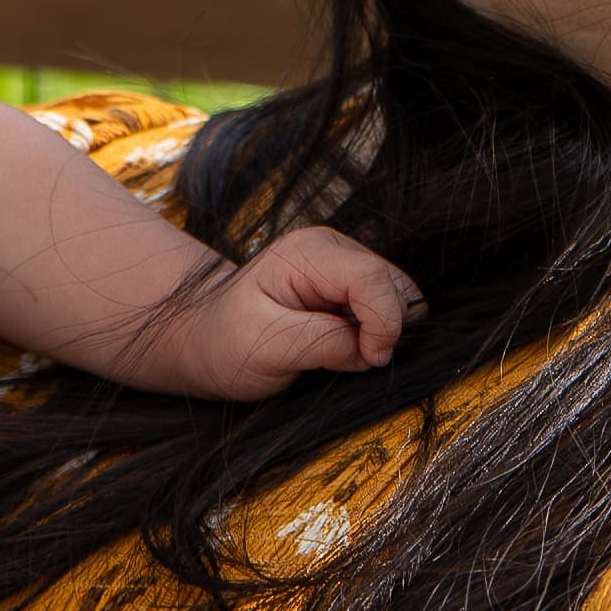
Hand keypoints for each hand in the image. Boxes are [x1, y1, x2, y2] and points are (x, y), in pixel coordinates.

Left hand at [165, 225, 421, 397]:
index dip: (384, 323)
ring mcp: (347, 268)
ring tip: (338, 351)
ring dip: (382, 333)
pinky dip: (377, 335)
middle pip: (396, 286)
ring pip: (401, 298)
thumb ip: (322, 342)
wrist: (209, 340)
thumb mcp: (265, 346)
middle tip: (346, 358)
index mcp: (310, 252)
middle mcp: (336, 250)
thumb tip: (373, 351)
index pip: (373, 278)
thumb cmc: (226, 342)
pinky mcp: (353, 290)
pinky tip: (342, 346)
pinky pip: (390, 311)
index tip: (370, 360)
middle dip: (384, 328)